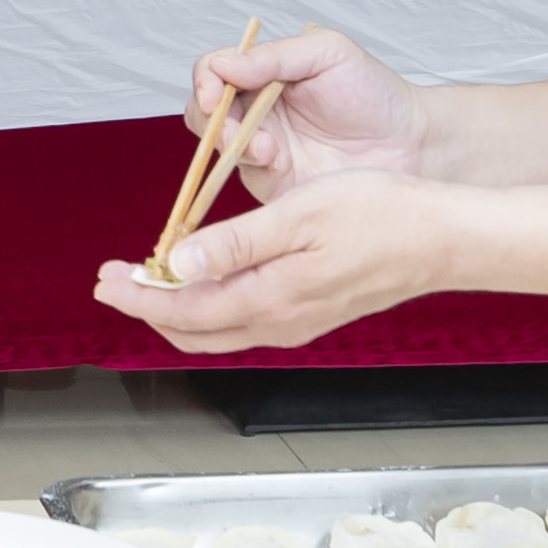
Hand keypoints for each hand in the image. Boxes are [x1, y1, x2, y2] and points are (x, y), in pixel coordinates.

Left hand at [94, 170, 480, 355]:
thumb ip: (234, 244)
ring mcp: (296, 321)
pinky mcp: (311, 313)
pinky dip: (210, 305)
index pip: (182, 310)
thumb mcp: (297, 216)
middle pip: (193, 330)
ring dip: (175, 307)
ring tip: (147, 278)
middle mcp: (279, 321)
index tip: (105, 280)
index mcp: (269, 298)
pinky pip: (243, 322)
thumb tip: (177, 264)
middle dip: (146, 307)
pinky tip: (206, 279)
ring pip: (218, 330)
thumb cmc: (379, 216)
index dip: (137, 297)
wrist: (441, 239)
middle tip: (112, 279)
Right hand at [179, 26, 434, 200]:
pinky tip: (279, 165)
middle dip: (213, 121)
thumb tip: (224, 65)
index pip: (214, 72)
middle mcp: (256, 112)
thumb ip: (273, 56)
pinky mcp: (274, 185)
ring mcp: (263, 150)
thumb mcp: (327, 53)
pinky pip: (243, 181)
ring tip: (268, 150)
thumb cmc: (374, 92)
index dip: (206, 82)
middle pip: (204, 114)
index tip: (216, 93)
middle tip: (238, 129)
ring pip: (216, 150)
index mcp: (264, 75)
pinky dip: (251, 171)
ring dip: (232, 148)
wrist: (411, 143)